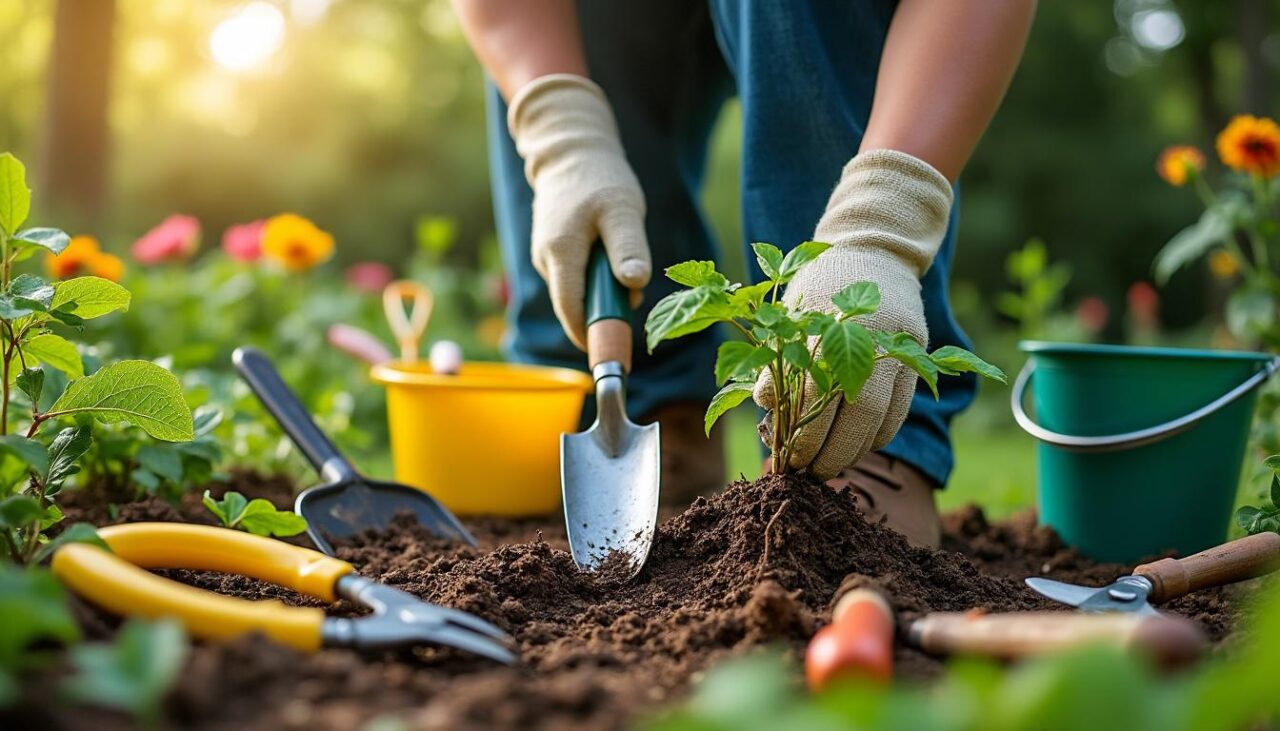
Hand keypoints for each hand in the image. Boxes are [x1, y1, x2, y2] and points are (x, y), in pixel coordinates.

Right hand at [508, 74, 650, 348]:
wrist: (572, 150)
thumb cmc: (600, 178)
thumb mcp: (623, 209)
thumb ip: (628, 247)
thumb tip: (634, 285)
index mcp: (561, 252)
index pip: (571, 309)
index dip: (590, 337)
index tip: (614, 356)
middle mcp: (547, 260)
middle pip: (575, 306)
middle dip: (604, 313)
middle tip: (633, 300)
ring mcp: (547, 257)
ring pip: (578, 292)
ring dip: (604, 291)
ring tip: (623, 265)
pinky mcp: (554, 253)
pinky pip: (577, 279)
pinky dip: (597, 278)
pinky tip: (610, 256)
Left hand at [754, 150, 952, 478]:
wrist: (875, 252)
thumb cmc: (819, 283)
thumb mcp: (788, 310)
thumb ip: (774, 357)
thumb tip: (764, 407)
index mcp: (829, 324)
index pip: (815, 395)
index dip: (802, 435)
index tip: (788, 460)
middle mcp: (870, 339)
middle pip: (856, 414)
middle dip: (830, 453)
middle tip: (809, 474)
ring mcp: (899, 349)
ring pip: (882, 419)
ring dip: (855, 451)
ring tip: (830, 466)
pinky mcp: (918, 358)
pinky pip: (900, 412)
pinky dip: (878, 437)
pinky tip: (857, 446)